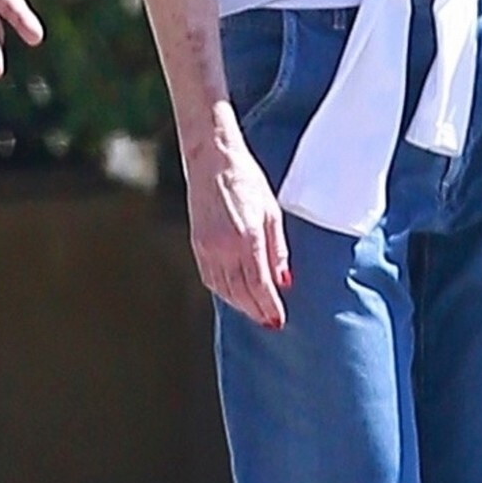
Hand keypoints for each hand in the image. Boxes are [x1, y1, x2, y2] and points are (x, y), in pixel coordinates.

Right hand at [186, 135, 291, 329]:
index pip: (259, 285)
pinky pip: (210, 278)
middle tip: (270, 322)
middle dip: (256, 310)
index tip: (278, 320)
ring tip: (255, 312)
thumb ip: (277, 250)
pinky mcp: (197, 245)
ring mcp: (207, 247)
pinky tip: (235, 295)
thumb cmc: (246, 181)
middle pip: (240, 293)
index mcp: (247, 237)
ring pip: (224, 289)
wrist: (212, 161)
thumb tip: (284, 281)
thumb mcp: (272, 212)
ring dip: (240, 304)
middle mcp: (224, 247)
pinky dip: (224, 292)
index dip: (269, 306)